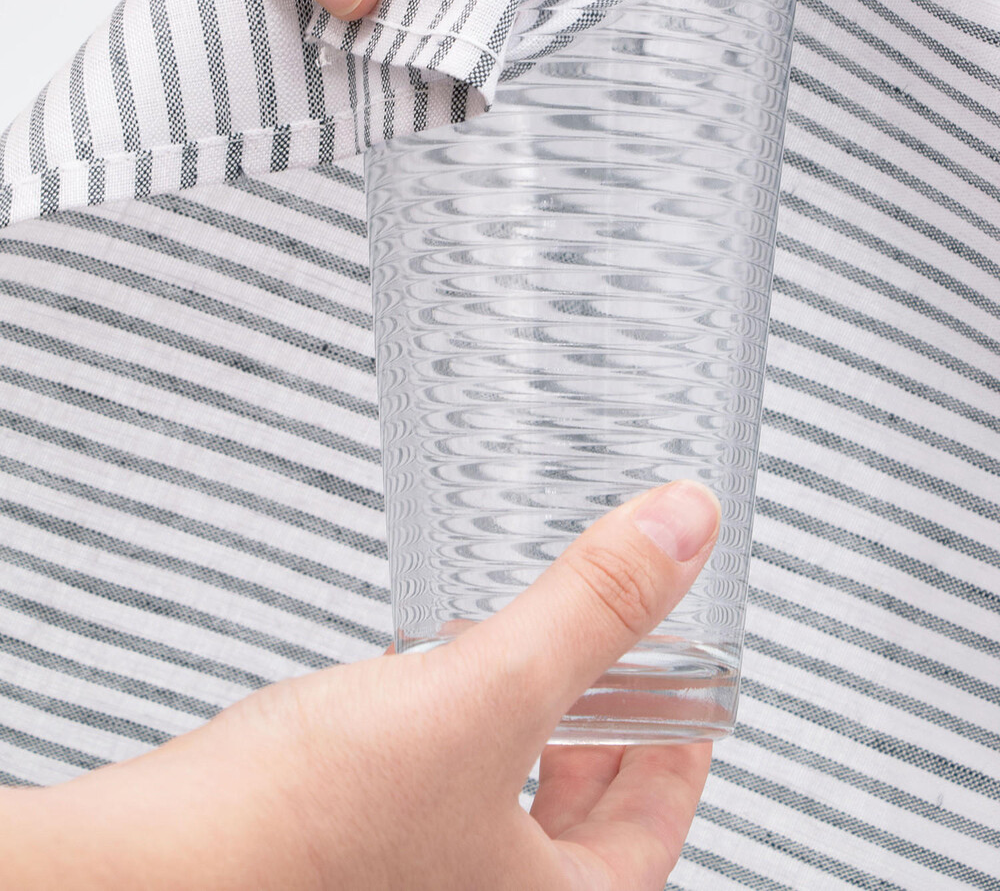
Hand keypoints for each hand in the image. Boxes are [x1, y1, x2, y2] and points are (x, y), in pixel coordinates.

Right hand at [0, 480, 719, 889]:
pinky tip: (422, 682)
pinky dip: (447, 737)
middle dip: (604, 736)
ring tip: (523, 654)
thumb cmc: (308, 829)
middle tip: (615, 666)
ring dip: (523, 732)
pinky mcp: (352, 858)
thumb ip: (592, 609)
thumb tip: (684, 527)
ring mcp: (415, 884)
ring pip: (502, 811)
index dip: (685, 754)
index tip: (695, 697)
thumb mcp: (487, 695)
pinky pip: (431, 797)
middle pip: (582, 831)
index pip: (654, 836)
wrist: (157, 865)